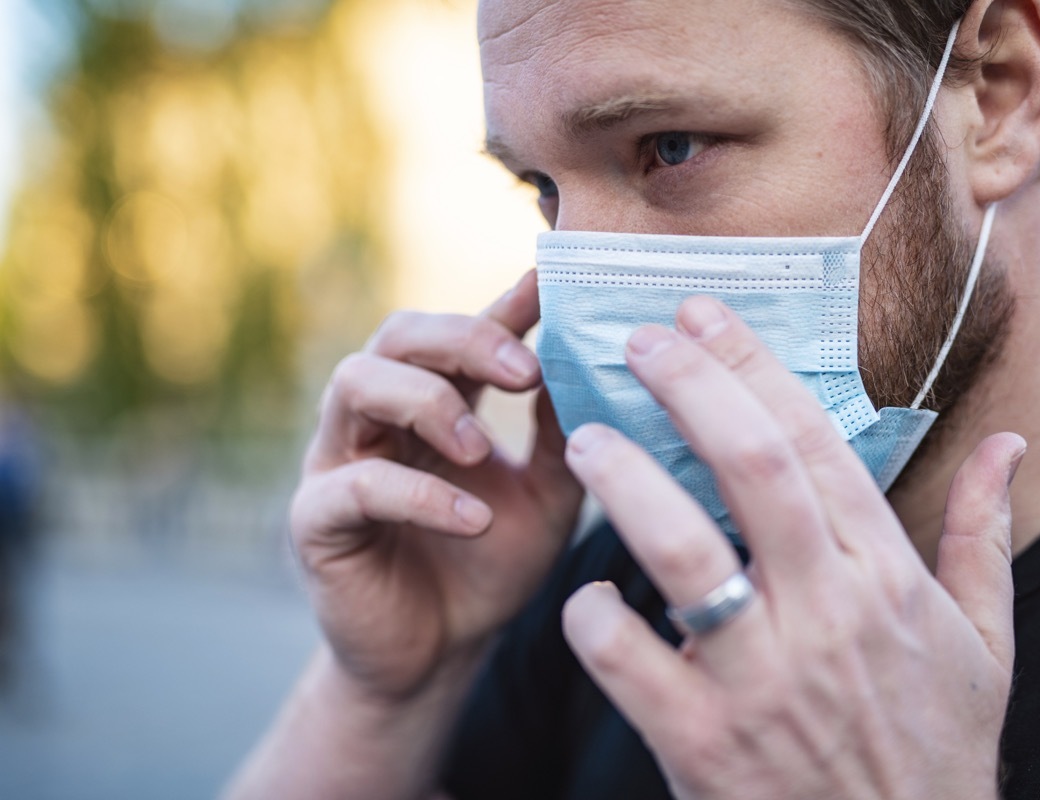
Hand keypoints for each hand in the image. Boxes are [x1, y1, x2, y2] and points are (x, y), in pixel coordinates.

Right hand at [291, 270, 582, 701]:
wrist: (441, 655)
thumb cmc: (490, 565)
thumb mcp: (546, 495)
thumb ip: (560, 434)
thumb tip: (587, 363)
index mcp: (434, 403)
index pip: (463, 335)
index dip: (505, 304)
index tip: (553, 281)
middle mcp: (380, 418)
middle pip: (398, 334)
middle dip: (463, 340)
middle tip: (525, 371)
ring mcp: (339, 462)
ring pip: (356, 383)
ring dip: (428, 402)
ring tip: (482, 448)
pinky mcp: (317, 520)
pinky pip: (354, 485)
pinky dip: (418, 494)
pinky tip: (472, 519)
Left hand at [560, 297, 1022, 799]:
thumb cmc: (935, 748)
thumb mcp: (985, 644)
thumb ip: (986, 536)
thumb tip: (1008, 446)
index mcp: (884, 578)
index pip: (815, 443)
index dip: (752, 368)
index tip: (702, 316)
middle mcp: (824, 615)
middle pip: (752, 466)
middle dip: (690, 386)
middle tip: (639, 339)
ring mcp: (761, 679)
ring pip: (682, 550)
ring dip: (626, 482)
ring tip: (587, 438)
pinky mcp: (701, 743)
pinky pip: (626, 659)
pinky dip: (593, 618)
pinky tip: (588, 598)